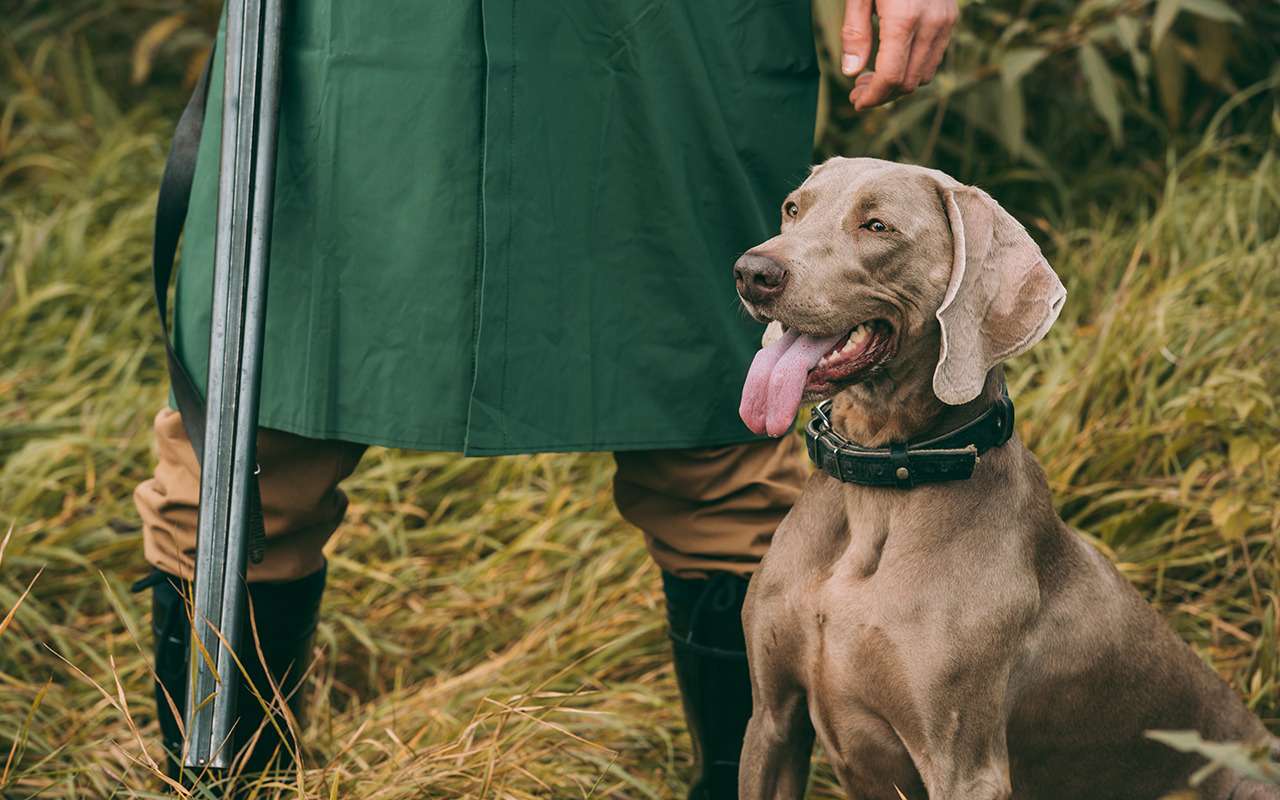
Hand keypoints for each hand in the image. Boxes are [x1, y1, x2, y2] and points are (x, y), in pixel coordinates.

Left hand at [839, 0, 957, 109]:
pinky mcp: (950, 17)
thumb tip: (851, 72)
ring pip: (924, 74)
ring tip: (872, 76)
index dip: (872, 97)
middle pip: (908, 82)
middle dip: (882, 95)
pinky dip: (913, 68)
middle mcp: (930, 24)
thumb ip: (855, 33)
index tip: (856, 102)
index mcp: (903, 19)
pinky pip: (934, 57)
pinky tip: (894, 60)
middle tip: (858, 89)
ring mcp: (944, 21)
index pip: (890, 77)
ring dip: (898, 84)